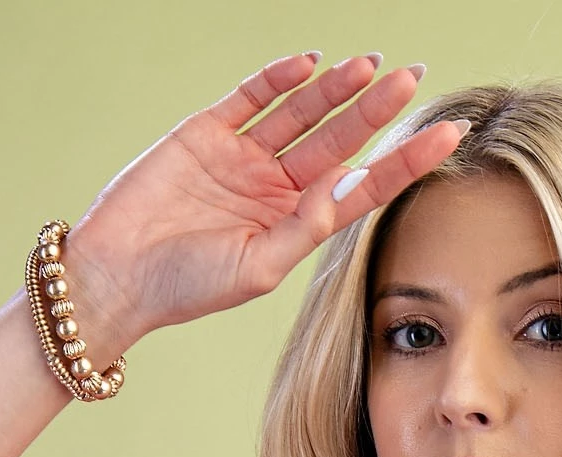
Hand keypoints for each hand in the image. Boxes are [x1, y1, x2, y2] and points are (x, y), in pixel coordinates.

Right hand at [59, 53, 465, 359]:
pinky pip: (252, 97)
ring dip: (336, 89)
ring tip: (371, 66)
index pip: (361, 187)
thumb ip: (304, 228)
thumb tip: (347, 187)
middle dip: (377, 111)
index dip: (404, 160)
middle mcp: (275, 187)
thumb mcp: (255, 268)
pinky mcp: (206, 132)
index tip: (446, 137)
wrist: (115, 275)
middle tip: (413, 79)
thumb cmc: (185, 287)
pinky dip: (280, 77)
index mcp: (294, 224)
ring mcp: (242, 156)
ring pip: (302, 113)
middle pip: (339, 140)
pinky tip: (310, 64)